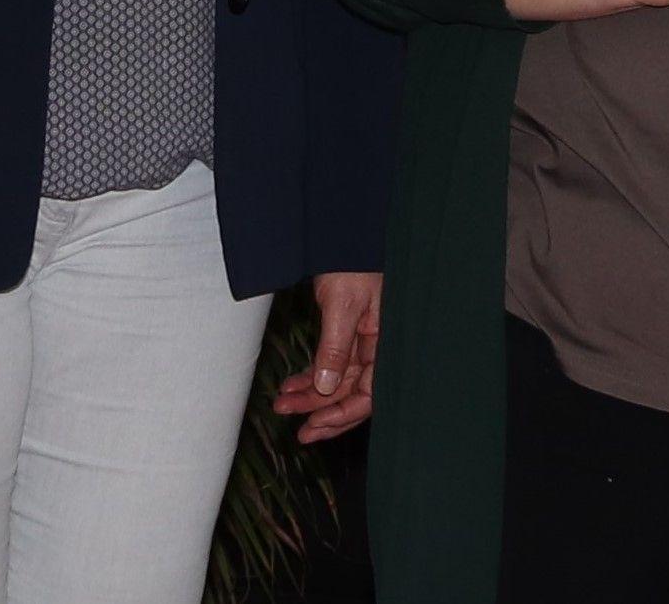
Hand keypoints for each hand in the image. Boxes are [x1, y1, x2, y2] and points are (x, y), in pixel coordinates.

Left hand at [272, 271, 381, 445]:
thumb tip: (327, 388)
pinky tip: (290, 386)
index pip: (370, 393)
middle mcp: (376, 347)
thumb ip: (336, 348)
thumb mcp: (342, 306)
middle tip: (299, 430)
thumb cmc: (352, 264)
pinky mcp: (346, 334)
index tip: (315, 425)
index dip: (343, 413)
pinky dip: (311, 376)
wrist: (342, 236)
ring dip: (311, 396)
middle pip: (353, 393)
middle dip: (323, 411)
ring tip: (283, 405)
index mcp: (385, 342)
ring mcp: (361, 341)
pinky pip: (330, 365)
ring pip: (337, 381)